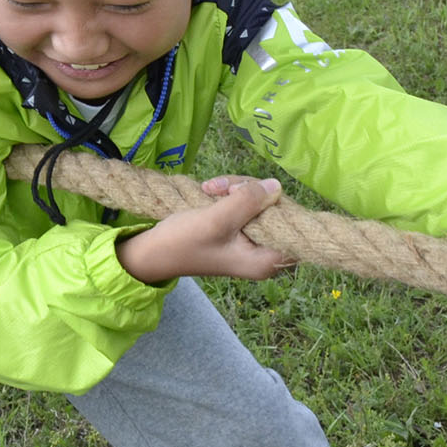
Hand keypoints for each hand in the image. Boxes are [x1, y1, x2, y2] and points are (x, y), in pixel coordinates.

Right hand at [115, 176, 291, 283]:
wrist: (154, 252)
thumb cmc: (183, 242)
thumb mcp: (215, 219)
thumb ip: (247, 202)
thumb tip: (277, 185)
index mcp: (266, 260)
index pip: (293, 226)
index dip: (276, 203)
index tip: (248, 192)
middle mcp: (265, 254)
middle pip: (276, 209)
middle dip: (249, 191)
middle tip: (220, 188)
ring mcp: (253, 242)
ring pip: (260, 202)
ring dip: (236, 189)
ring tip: (210, 188)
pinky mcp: (241, 232)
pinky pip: (247, 205)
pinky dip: (230, 194)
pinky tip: (210, 191)